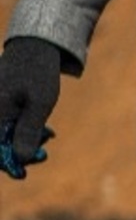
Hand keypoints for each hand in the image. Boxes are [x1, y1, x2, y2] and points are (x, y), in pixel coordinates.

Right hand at [0, 36, 62, 169]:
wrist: (35, 45)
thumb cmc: (38, 72)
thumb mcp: (40, 103)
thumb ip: (29, 131)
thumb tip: (21, 159)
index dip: (6, 164)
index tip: (23, 174)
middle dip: (18, 153)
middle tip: (43, 152)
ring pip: (3, 136)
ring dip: (23, 142)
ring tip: (47, 135)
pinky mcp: (0, 106)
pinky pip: (6, 125)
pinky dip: (23, 130)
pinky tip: (44, 130)